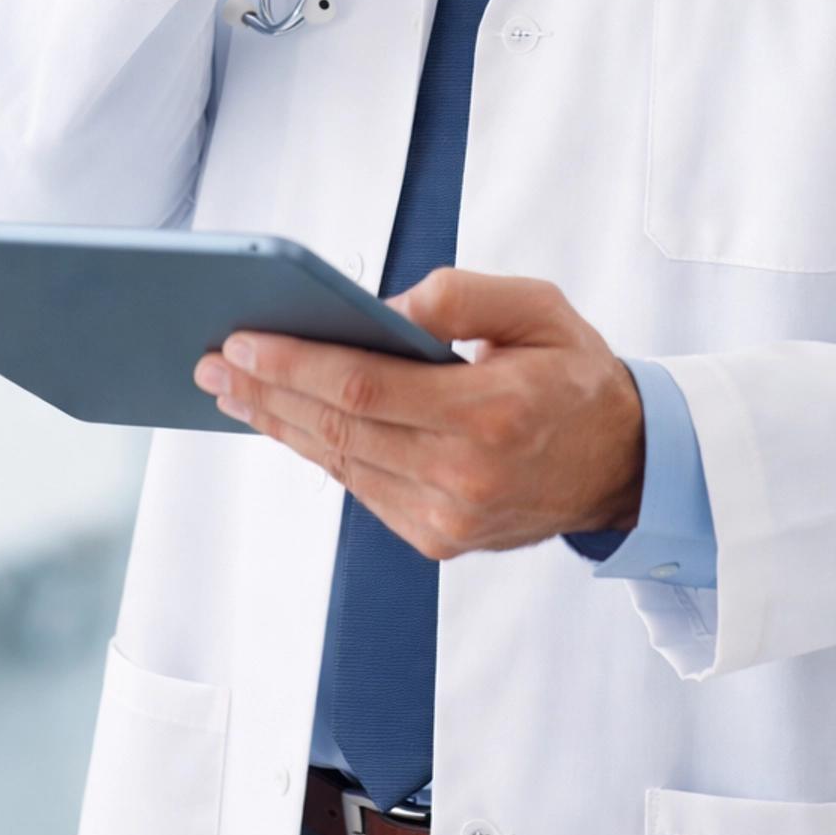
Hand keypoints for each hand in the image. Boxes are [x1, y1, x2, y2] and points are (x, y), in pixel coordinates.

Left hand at [193, 269, 644, 557]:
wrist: (623, 464)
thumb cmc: (576, 374)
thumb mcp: (538, 307)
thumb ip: (461, 295)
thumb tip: (383, 305)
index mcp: (491, 413)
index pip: (366, 388)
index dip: (295, 364)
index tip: (242, 340)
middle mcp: (465, 476)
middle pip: (338, 430)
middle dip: (266, 392)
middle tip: (212, 362)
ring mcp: (449, 518)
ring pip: (340, 464)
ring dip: (279, 423)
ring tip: (233, 388)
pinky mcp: (438, 539)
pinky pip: (362, 488)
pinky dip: (319, 451)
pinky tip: (287, 420)